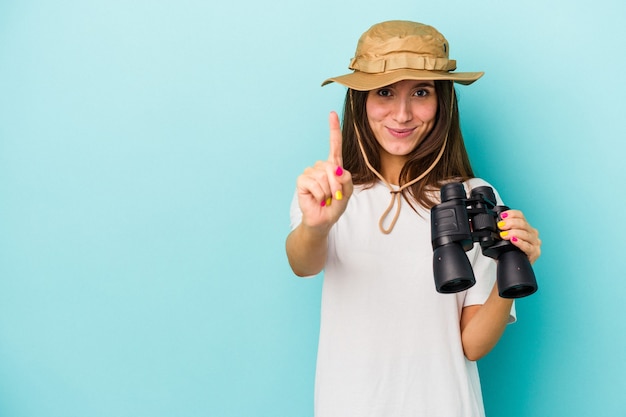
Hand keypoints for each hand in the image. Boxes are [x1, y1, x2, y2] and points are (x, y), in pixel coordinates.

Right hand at [295, 111, 353, 230]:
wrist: (322, 220)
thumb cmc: (334, 206)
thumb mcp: (347, 193)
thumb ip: (346, 180)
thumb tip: (336, 169)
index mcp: (333, 166)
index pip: (334, 145)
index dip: (333, 129)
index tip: (332, 114)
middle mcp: (320, 166)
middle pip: (331, 166)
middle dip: (336, 184)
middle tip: (334, 196)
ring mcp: (310, 172)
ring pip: (323, 176)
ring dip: (328, 191)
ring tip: (325, 198)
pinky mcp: (302, 180)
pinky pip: (314, 183)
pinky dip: (320, 194)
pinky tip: (317, 199)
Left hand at [497, 210, 541, 263]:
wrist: (512, 266)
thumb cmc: (508, 251)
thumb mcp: (503, 238)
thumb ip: (499, 230)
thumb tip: (487, 225)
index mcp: (525, 227)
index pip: (520, 216)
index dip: (511, 214)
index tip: (502, 216)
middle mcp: (532, 233)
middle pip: (523, 224)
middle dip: (510, 223)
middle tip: (500, 226)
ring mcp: (535, 243)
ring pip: (526, 234)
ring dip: (513, 232)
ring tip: (504, 234)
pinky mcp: (535, 253)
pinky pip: (528, 246)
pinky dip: (520, 242)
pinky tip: (513, 240)